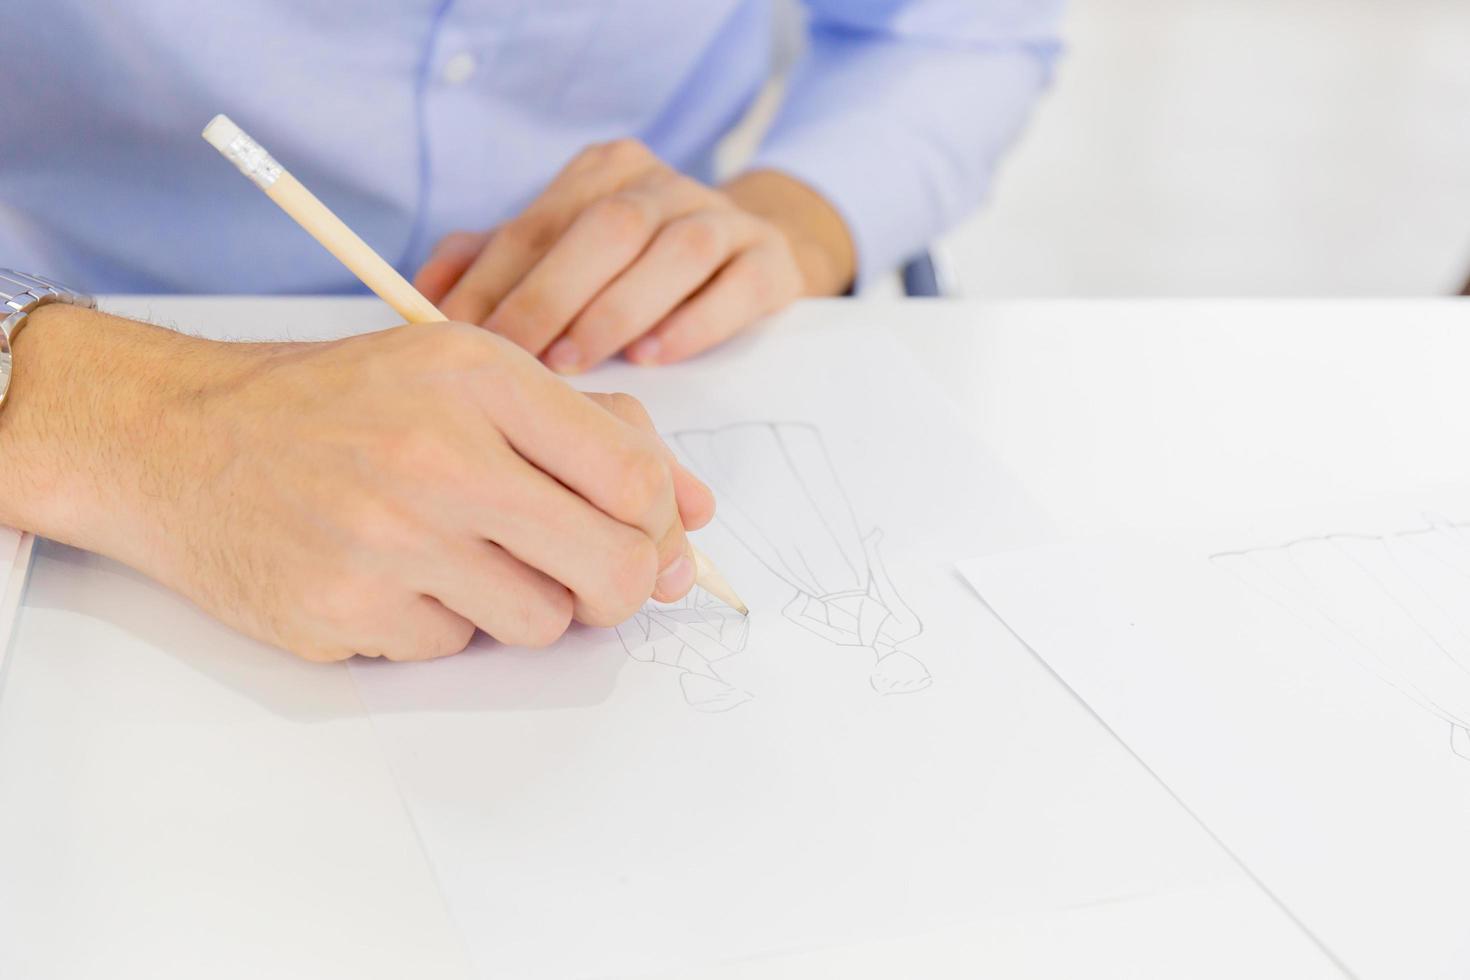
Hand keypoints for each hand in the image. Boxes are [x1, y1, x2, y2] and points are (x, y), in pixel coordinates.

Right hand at [0, 307, 713, 661]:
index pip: (633, 478)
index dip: (659, 525)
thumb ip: (590, 430)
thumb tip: (693, 512)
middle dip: (618, 586)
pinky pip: (452, 648)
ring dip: (520, 603)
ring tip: (460, 556)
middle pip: (611, 569)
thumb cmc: (335, 405)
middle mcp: (437, 456)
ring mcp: (386, 541)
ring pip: (539, 624)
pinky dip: (440, 622)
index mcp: (480, 377)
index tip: (646, 539)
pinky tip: (393, 575)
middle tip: (586, 576)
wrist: (177, 439)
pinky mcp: (342, 611)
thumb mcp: (463, 374)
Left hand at [415, 140, 855, 372]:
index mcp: (603, 174)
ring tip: (577, 362)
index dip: (495, 278)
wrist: (748, 259)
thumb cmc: (633, 271)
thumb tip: (420, 297)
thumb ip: (493, 267)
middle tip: (520, 357)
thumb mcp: (560, 259)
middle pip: (607, 227)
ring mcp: (723, 218)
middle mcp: (663, 185)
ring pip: (674, 253)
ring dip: (618, 310)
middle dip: (553, 295)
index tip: (461, 335)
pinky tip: (653, 357)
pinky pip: (734, 287)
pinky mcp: (770, 262)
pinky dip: (691, 324)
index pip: (539, 221)